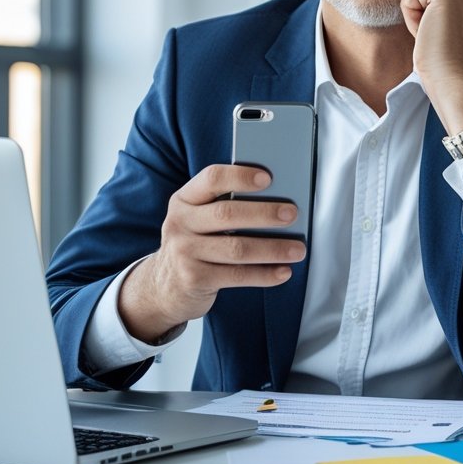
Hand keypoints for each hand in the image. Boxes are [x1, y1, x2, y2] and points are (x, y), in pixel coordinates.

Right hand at [119, 164, 306, 342]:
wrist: (164, 287)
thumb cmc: (196, 243)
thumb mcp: (198, 219)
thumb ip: (225, 205)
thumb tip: (279, 199)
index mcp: (184, 199)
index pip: (211, 179)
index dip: (240, 176)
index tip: (268, 178)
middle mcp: (180, 223)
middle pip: (227, 214)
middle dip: (264, 213)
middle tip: (292, 214)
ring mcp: (184, 253)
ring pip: (236, 248)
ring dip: (273, 248)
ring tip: (298, 249)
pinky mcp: (194, 279)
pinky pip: (237, 275)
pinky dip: (264, 274)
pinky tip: (283, 271)